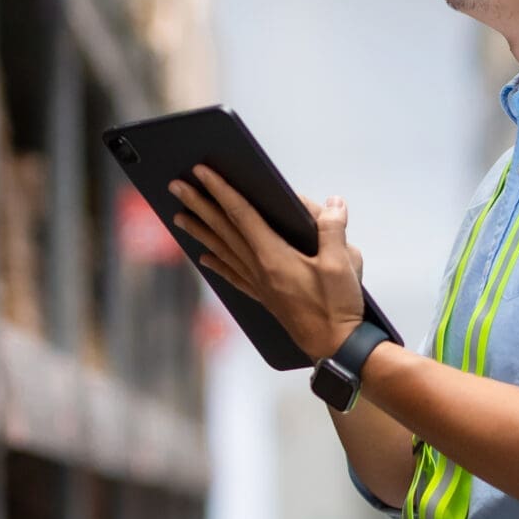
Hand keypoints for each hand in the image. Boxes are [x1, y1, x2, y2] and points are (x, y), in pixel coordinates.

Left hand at [170, 165, 365, 360]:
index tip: (201, 172)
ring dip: (199, 230)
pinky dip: (217, 263)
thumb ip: (333, 229)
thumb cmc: (338, 306)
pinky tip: (204, 257)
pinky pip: (233, 274)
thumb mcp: (343, 263)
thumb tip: (332, 202)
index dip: (221, 189)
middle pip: (223, 229)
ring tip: (179, 216)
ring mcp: (259, 284)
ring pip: (222, 250)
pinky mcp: (264, 296)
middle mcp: (259, 268)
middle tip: (175, 186)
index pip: (241, 214)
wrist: (335, 347)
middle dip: (198, 204)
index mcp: (274, 256)